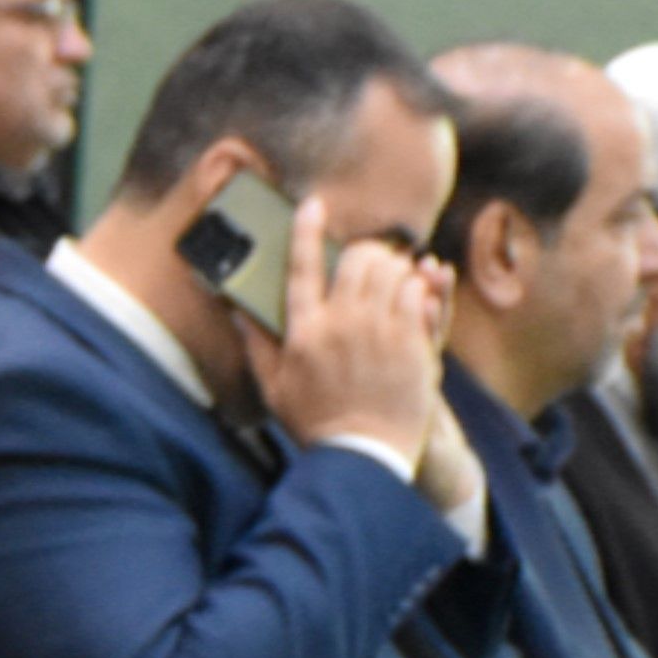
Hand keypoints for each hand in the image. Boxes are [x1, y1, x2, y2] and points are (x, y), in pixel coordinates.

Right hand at [243, 209, 450, 478]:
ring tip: (393, 282)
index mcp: (304, 332)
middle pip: (358, 258)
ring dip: (395, 268)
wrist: (363, 453)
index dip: (307, 231)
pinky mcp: (411, 339)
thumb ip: (256, 345)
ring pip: (393, 269)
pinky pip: (418, 290)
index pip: (301, 268)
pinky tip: (414, 296)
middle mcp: (342, 323)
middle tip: (370, 265)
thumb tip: (237, 310)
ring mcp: (380, 329)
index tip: (314, 204)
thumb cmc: (316, 423)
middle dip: (367, 252)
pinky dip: (420, 286)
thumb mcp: (275, 388)